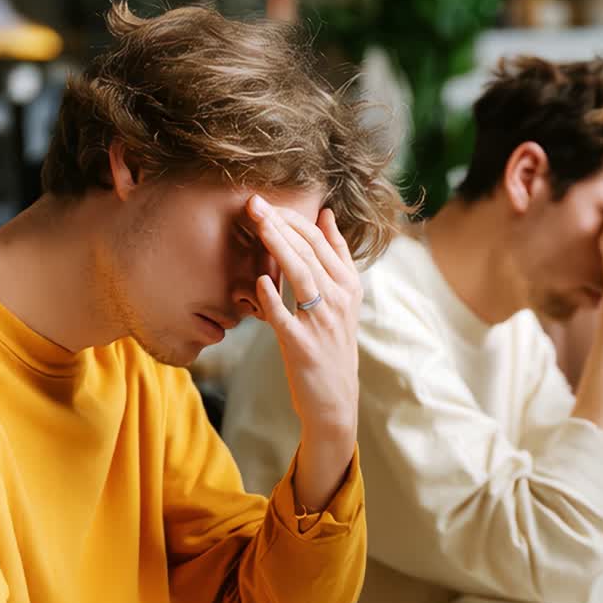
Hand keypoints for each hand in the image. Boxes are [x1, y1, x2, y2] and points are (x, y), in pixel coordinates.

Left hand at [245, 194, 361, 510]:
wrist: (334, 399)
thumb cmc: (332, 343)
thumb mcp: (343, 297)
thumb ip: (336, 255)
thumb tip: (326, 214)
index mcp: (349, 285)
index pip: (322, 242)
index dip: (294, 219)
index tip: (267, 202)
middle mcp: (339, 301)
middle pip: (310, 253)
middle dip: (281, 225)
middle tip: (253, 203)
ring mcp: (322, 324)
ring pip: (302, 277)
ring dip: (279, 248)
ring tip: (258, 225)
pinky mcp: (303, 348)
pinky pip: (286, 319)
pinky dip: (273, 300)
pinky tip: (259, 281)